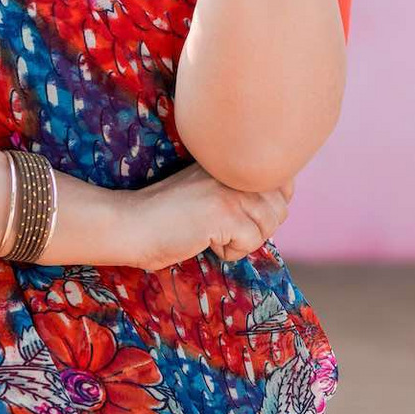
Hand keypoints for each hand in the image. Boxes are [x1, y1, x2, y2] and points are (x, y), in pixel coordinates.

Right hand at [122, 163, 295, 269]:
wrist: (131, 224)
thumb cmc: (167, 216)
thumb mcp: (209, 189)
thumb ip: (240, 188)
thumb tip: (281, 204)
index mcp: (233, 161)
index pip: (283, 182)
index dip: (270, 207)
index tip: (239, 217)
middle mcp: (236, 170)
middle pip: (280, 209)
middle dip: (257, 230)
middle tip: (222, 229)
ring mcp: (231, 189)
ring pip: (268, 227)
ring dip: (242, 241)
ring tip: (210, 233)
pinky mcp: (224, 213)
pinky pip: (251, 243)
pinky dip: (229, 252)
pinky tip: (204, 241)